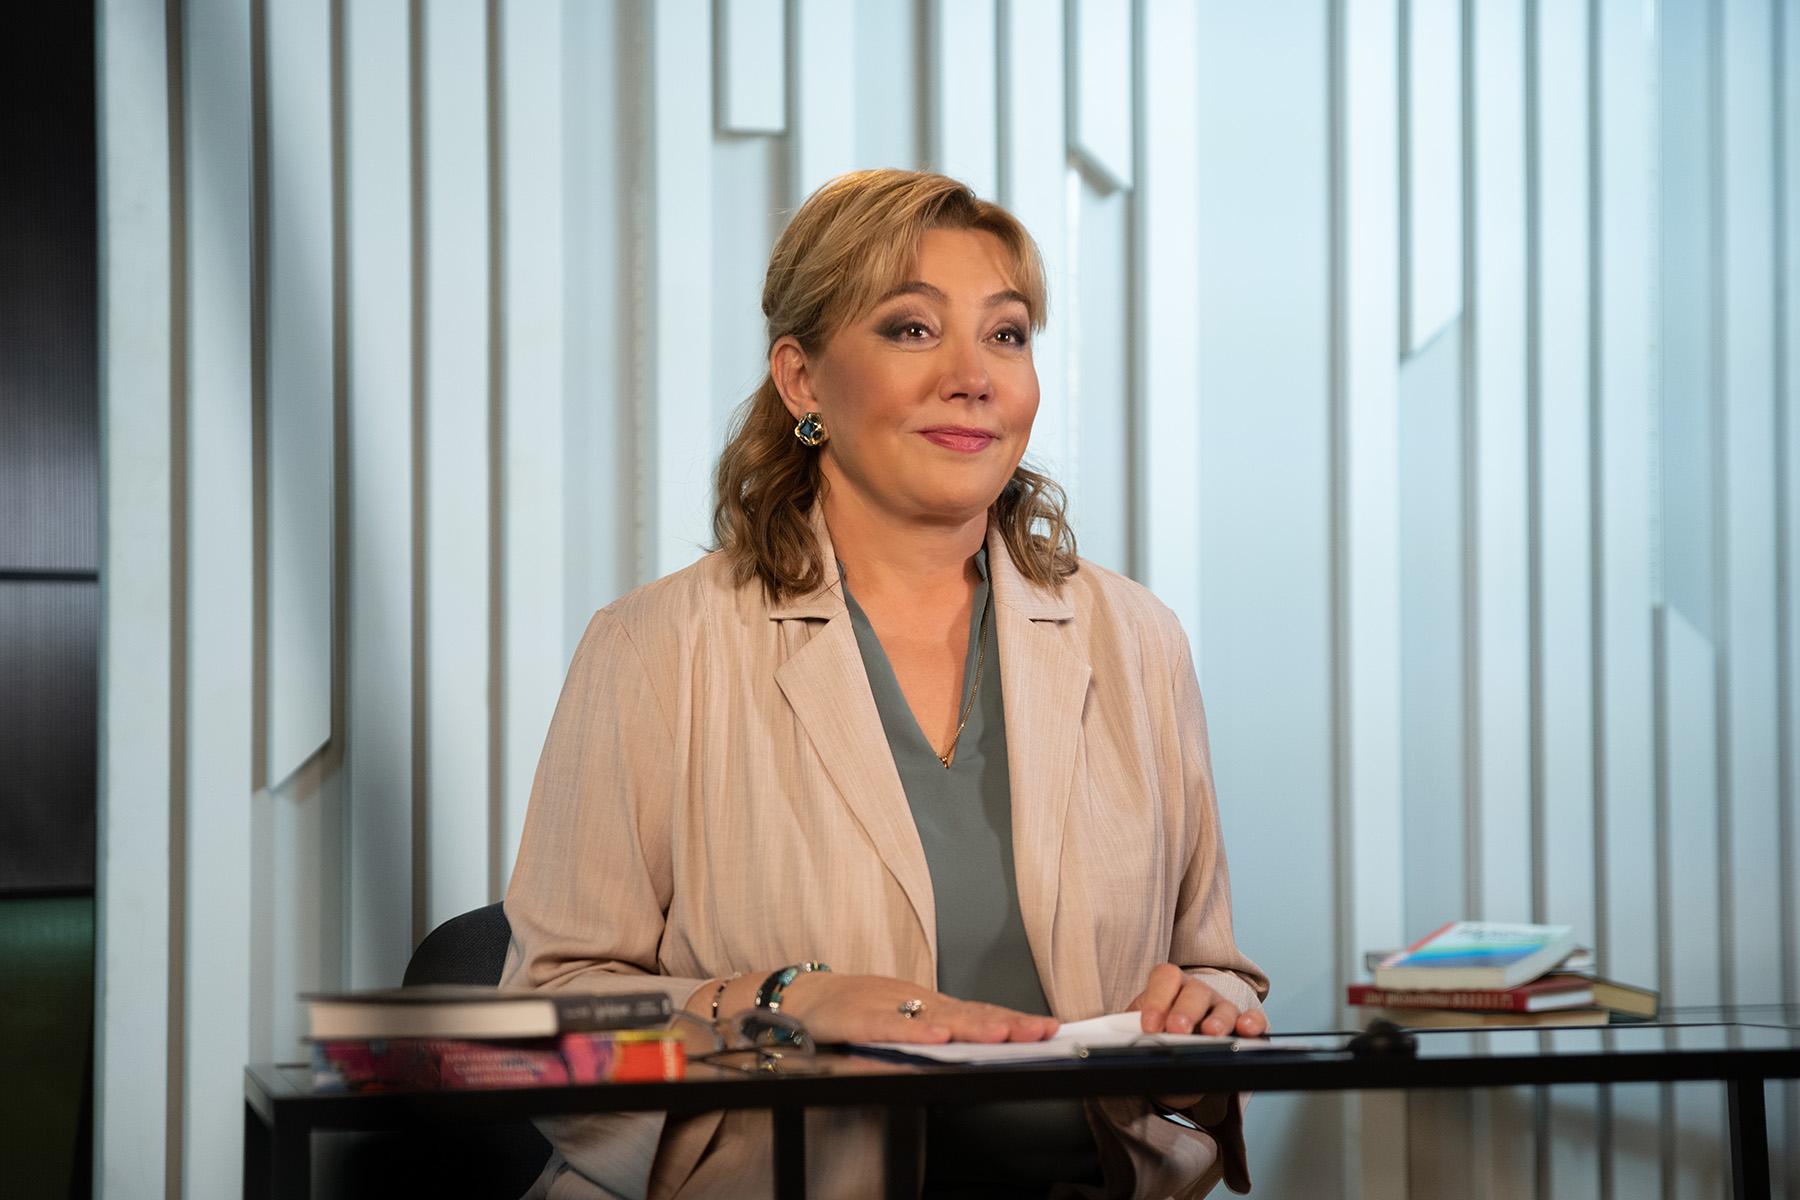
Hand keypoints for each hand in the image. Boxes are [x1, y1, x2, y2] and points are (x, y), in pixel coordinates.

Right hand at [774, 972, 1059, 1045]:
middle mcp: (914, 1003)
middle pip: (966, 1013)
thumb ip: (937, 1030)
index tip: (1048, 1027)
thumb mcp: (904, 1018)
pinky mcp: (857, 1021)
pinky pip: (888, 1029)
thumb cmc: (855, 1010)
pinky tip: (936, 1037)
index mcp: (928, 1006)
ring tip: (1001, 1034)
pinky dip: (913, 1032)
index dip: (1014, 1020)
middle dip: (1006, 1022)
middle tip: (1040, 1030)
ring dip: (970, 1026)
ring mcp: (886, 1009)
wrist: (802, 997)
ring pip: (934, 1019)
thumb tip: (986, 1037)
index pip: (979, 1013)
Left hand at [1129, 963, 1266, 1036]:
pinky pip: (1251, 1020)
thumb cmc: (1155, 1044)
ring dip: (1218, 1019)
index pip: (1165, 978)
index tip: (1149, 1027)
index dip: (1158, 1000)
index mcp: (1168, 988)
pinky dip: (1251, 1024)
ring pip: (1224, 1006)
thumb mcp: (1139, 1039)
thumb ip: (1132, 1037)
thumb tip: (1122, 1046)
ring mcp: (1220, 1009)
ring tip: (1211, 1033)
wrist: (1172, 1067)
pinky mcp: (1240, 1028)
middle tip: (1176, 1031)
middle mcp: (1196, 994)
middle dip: (1185, 1010)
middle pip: (1195, 991)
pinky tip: (1247, 1031)